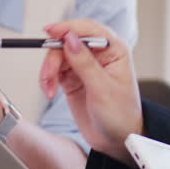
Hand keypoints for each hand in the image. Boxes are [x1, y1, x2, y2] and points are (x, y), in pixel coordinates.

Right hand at [38, 19, 141, 164]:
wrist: (116, 140)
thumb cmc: (121, 115)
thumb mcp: (103, 90)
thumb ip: (85, 63)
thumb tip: (70, 39)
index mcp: (114, 50)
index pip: (89, 29)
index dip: (68, 28)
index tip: (51, 32)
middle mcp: (99, 54)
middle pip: (68, 42)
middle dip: (54, 57)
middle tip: (48, 75)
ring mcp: (84, 65)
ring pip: (58, 56)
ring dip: (49, 71)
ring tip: (49, 90)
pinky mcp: (73, 78)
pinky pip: (54, 70)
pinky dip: (47, 80)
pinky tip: (49, 92)